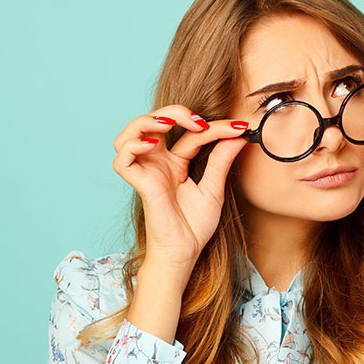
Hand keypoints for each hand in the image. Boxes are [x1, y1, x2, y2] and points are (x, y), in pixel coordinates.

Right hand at [111, 106, 250, 266]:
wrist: (185, 251)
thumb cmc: (195, 225)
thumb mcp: (214, 187)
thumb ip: (221, 159)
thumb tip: (239, 134)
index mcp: (175, 162)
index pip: (191, 133)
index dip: (215, 126)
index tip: (241, 127)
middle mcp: (158, 162)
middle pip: (154, 121)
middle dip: (174, 111)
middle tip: (200, 121)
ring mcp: (146, 171)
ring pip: (131, 133)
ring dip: (147, 120)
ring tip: (170, 123)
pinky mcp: (138, 183)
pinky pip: (122, 158)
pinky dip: (133, 145)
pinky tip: (152, 144)